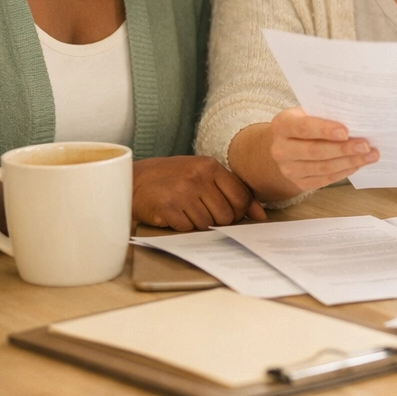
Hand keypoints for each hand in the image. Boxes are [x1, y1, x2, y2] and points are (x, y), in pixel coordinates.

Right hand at [133, 156, 265, 230]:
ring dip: (199, 224)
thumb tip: (261, 216)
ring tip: (187, 212)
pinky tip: (175, 216)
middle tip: (204, 214)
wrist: (135, 178)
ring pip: (207, 224)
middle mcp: (198, 177)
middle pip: (226, 215)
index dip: (240, 212)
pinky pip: (187, 228)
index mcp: (211, 166)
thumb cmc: (174, 177)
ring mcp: (182, 192)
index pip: (241, 197)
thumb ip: (233, 190)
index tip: (231, 215)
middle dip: (219, 221)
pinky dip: (183, 227)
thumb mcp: (204, 174)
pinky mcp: (167, 207)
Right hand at [269, 107, 377, 191]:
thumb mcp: (310, 112)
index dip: (325, 130)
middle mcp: (280, 149)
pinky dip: (343, 172)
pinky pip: (324, 180)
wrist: (289, 144)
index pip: (304, 128)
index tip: (346, 132)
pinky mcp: (298, 183)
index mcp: (282, 125)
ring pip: (322, 168)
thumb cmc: (307, 122)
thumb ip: (327, 115)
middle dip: (343, 149)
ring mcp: (288, 169)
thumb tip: (357, 120)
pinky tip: (357, 165)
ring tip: (369, 156)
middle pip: (315, 151)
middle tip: (366, 146)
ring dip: (349, 162)